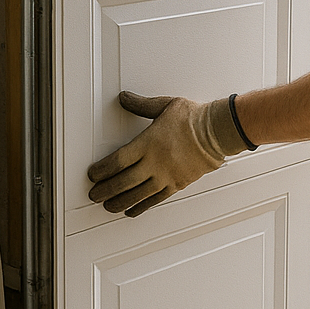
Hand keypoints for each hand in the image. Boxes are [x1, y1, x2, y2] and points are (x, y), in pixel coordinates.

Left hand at [87, 91, 249, 216]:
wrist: (217, 132)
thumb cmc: (193, 118)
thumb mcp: (165, 105)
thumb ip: (141, 105)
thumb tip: (124, 98)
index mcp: (148, 143)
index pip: (117, 161)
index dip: (101, 170)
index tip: (92, 174)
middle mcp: (154, 162)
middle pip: (122, 182)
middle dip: (104, 190)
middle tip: (94, 194)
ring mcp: (166, 176)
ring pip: (137, 195)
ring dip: (119, 202)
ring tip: (108, 206)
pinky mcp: (176, 184)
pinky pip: (155, 200)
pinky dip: (141, 207)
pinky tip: (131, 211)